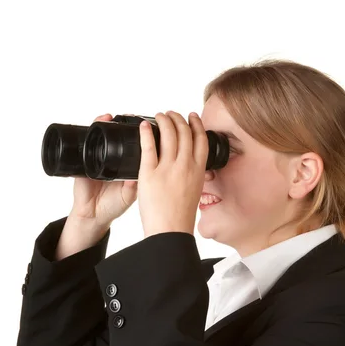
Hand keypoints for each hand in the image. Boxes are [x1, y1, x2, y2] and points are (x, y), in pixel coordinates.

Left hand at [137, 111, 207, 236]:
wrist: (170, 231)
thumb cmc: (181, 217)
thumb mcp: (195, 192)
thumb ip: (193, 176)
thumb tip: (190, 167)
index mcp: (198, 171)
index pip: (201, 139)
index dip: (196, 124)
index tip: (191, 116)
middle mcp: (185, 166)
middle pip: (184, 132)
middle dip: (177, 118)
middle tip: (170, 114)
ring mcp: (167, 168)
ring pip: (168, 134)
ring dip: (163, 120)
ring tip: (158, 116)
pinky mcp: (149, 173)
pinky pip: (148, 146)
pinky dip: (146, 132)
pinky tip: (143, 126)